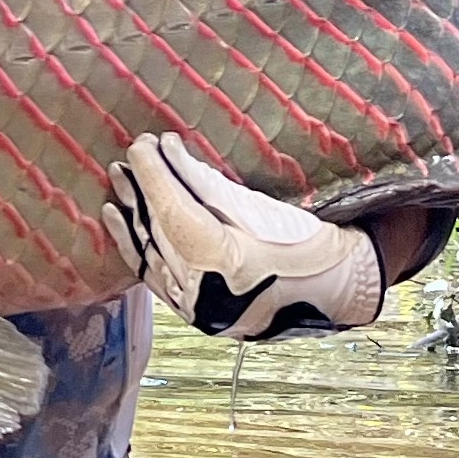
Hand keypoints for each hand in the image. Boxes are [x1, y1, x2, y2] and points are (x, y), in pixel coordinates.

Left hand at [102, 132, 384, 338]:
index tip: (143, 143)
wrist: (339, 293)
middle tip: (132, 155)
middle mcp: (205, 293)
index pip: (173, 211)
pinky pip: (154, 276)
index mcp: (226, 264)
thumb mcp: (261, 208)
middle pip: (158, 232)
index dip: (154, 175)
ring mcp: (197, 309)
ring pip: (150, 255)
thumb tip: (167, 151)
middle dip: (142, 191)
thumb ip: (207, 183)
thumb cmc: (310, 245)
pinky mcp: (195, 313)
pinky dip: (136, 246)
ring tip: (119, 182)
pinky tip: (121, 221)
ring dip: (132, 216)